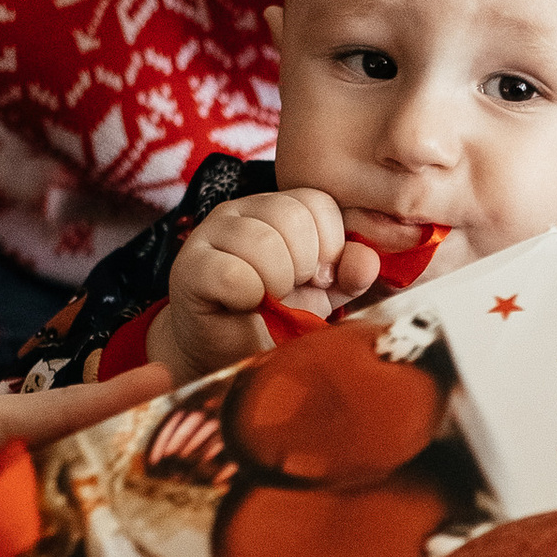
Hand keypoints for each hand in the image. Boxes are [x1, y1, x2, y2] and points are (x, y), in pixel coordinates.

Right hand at [151, 186, 383, 383]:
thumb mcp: (324, 294)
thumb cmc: (275, 318)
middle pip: (292, 215)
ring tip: (266, 300)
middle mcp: (243, 210)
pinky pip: (232, 273)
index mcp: (279, 207)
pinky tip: (242, 306)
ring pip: (262, 241)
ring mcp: (211, 233)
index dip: (329, 247)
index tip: (317, 279)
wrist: (227, 355)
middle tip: (288, 291)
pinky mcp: (190, 266)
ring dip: (276, 283)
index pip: (319, 202)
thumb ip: (350, 273)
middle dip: (304, 265)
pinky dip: (248, 297)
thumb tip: (366, 261)